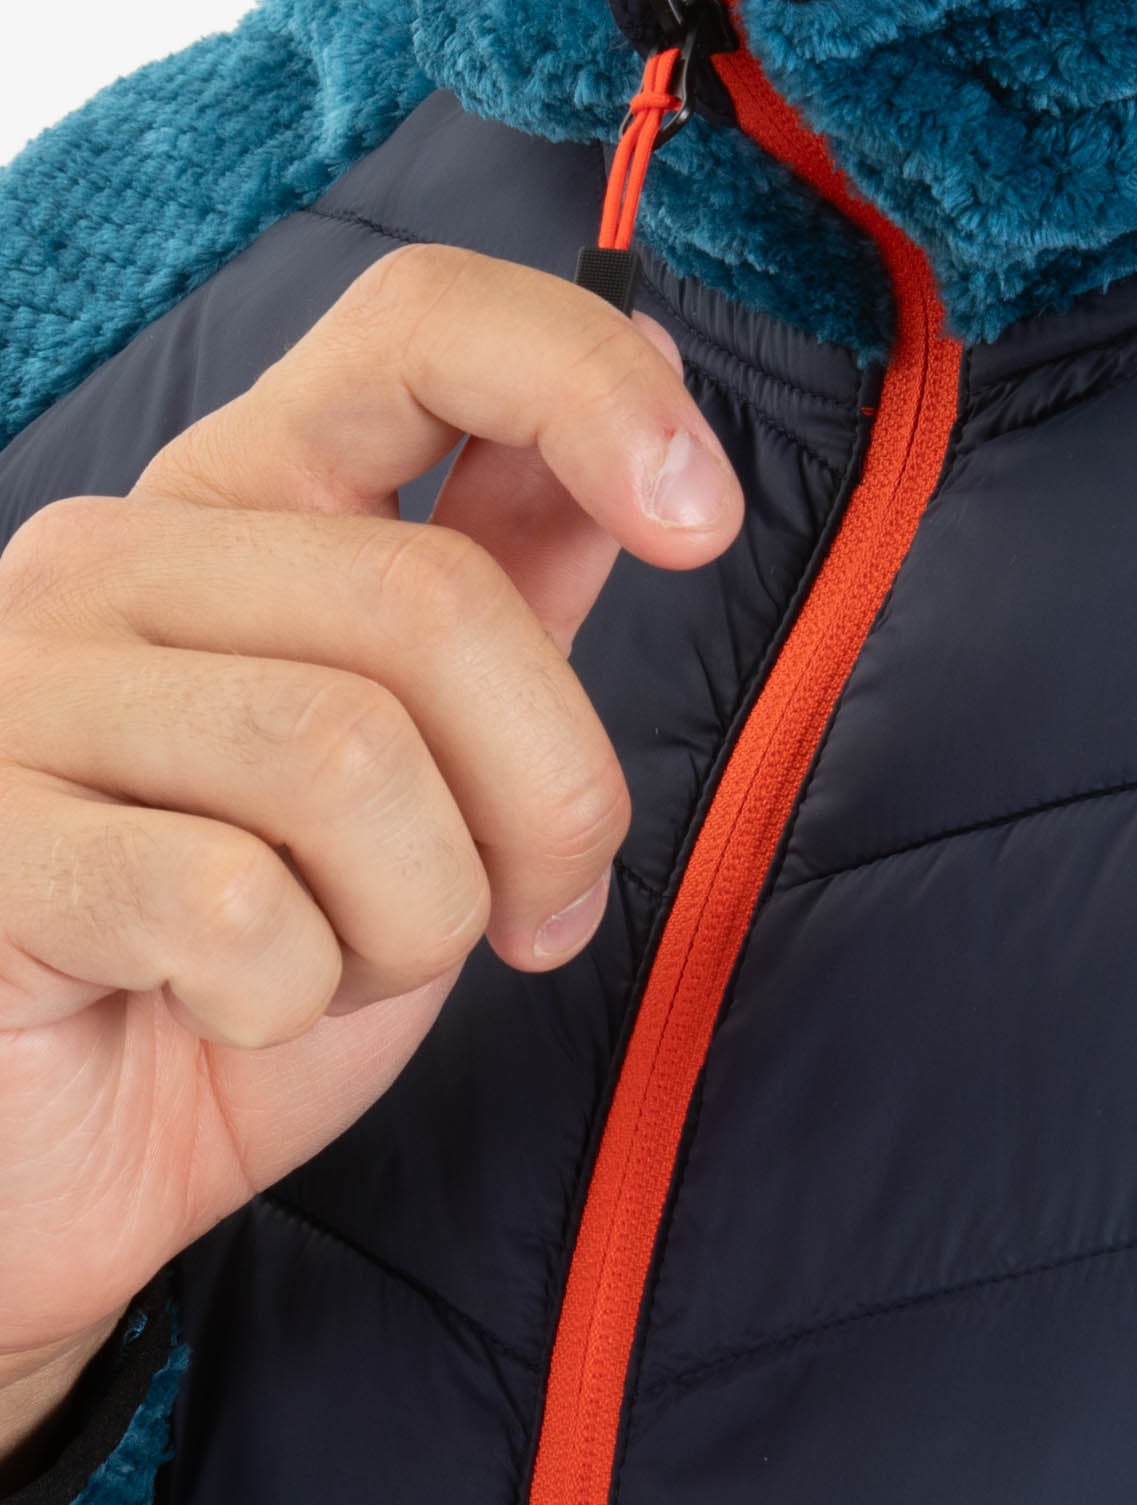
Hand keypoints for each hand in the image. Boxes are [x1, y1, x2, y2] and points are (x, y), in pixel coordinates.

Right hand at [0, 244, 742, 1455]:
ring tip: (341, 967)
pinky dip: (286, 1001)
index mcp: (237, 507)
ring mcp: (23, 692)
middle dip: (546, 800)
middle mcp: (116, 559)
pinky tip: (225, 1014)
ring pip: (349, 757)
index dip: (587, 387)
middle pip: (435, 602)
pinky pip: (234, 905)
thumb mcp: (424, 773)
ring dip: (414, 919)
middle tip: (526, 917)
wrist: (42, 1174)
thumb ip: (509, 591)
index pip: (416, 330)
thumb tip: (653, 382)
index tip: (701, 523)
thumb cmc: (230, 972)